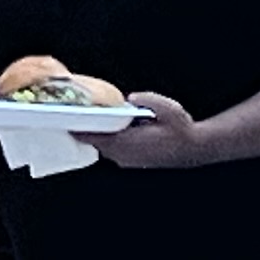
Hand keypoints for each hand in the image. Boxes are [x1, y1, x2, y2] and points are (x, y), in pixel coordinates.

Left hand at [80, 88, 209, 170]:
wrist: (195, 148)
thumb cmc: (182, 129)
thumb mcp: (167, 108)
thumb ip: (147, 100)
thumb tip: (130, 98)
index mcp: (128, 144)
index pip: (95, 137)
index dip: (78, 129)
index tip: (64, 121)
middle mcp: (125, 156)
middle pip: (95, 143)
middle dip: (84, 130)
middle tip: (70, 116)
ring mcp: (129, 160)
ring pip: (103, 148)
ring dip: (96, 136)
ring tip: (86, 120)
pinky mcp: (134, 161)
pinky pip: (113, 151)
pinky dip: (107, 140)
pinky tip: (108, 129)